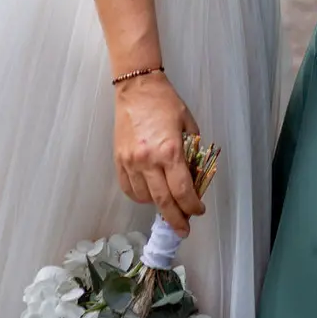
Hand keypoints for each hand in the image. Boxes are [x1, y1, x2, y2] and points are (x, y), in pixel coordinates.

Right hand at [114, 72, 205, 235]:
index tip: (198, 211)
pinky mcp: (118, 160)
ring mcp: (131, 162)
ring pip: (144, 198)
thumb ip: (192, 151)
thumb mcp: (188, 124)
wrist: (137, 88)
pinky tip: (149, 193)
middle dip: (176, 219)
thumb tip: (193, 176)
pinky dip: (139, 196)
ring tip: (167, 201)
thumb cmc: (165, 102)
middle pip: (164, 201)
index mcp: (170, 151)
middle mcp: (149, 160)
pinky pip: (128, 188)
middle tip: (183, 230)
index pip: (182, 191)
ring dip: (157, 204)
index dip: (192, 206)